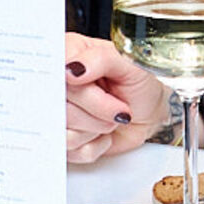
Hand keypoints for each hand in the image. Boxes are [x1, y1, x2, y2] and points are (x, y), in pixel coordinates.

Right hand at [65, 33, 170, 163]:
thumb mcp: (128, 63)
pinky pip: (70, 151)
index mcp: (69, 53)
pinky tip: (102, 134)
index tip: (96, 88)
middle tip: (117, 106)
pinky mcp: (63, 139)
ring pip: (63, 130)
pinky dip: (94, 146)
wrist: (149, 113)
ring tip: (110, 118)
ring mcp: (58, 112)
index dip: (76, 86)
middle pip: (59, 104)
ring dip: (96, 128)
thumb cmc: (139, 84)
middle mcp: (59, 83)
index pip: (54, 70)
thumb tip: (73, 68)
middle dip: (97, 110)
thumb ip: (100, 59)